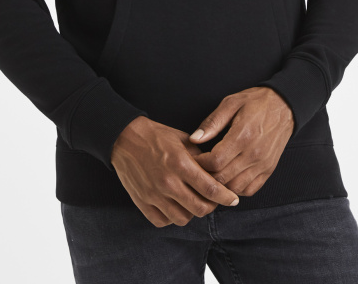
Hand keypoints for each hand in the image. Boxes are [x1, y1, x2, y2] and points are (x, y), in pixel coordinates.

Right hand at [110, 115, 240, 226]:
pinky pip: (163, 222)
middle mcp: (168, 182)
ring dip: (191, 212)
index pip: (210, 188)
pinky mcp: (142, 203)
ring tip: (191, 201)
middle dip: (211, 206)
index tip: (233, 199)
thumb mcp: (182, 139)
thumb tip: (216, 171)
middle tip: (212, 200)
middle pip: (200, 208)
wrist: (124, 139)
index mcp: (180, 164)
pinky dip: (171, 217)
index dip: (226, 197)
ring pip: (183, 219)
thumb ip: (200, 156)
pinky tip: (174, 205)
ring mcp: (154, 195)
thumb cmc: (156, 136)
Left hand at [188, 87, 294, 197]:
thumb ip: (212, 122)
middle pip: (223, 178)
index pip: (215, 161)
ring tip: (213, 174)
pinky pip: (250, 190)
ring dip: (221, 185)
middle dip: (207, 176)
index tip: (194, 157)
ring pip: (235, 188)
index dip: (200, 163)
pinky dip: (237, 189)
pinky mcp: (269, 170)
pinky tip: (229, 178)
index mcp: (243, 135)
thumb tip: (194, 139)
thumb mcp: (231, 103)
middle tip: (199, 168)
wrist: (284, 106)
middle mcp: (254, 153)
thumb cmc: (256, 102)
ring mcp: (263, 164)